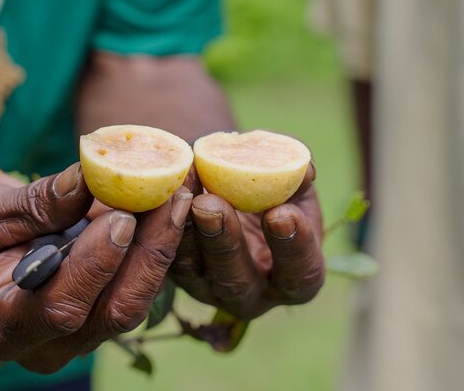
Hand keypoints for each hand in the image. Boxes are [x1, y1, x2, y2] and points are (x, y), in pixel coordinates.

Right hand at [0, 164, 192, 372]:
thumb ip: (35, 205)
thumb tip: (87, 180)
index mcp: (0, 328)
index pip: (59, 307)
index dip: (95, 265)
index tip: (121, 217)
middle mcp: (45, 344)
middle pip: (113, 311)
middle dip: (149, 254)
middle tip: (172, 198)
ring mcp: (80, 334)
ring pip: (136, 300)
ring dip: (163, 247)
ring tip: (182, 194)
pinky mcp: (103, 311)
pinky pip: (140, 285)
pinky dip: (159, 246)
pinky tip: (174, 206)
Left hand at [171, 164, 324, 319]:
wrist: (233, 193)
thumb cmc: (277, 196)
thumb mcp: (295, 189)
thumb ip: (299, 182)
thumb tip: (303, 169)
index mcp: (292, 279)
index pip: (301, 275)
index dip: (294, 247)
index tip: (281, 212)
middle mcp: (249, 294)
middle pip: (235, 280)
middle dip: (222, 241)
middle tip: (210, 204)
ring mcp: (206, 287)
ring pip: (190, 268)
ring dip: (183, 228)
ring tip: (181, 189)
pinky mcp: (173, 272)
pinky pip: (162, 251)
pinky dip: (160, 220)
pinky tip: (163, 189)